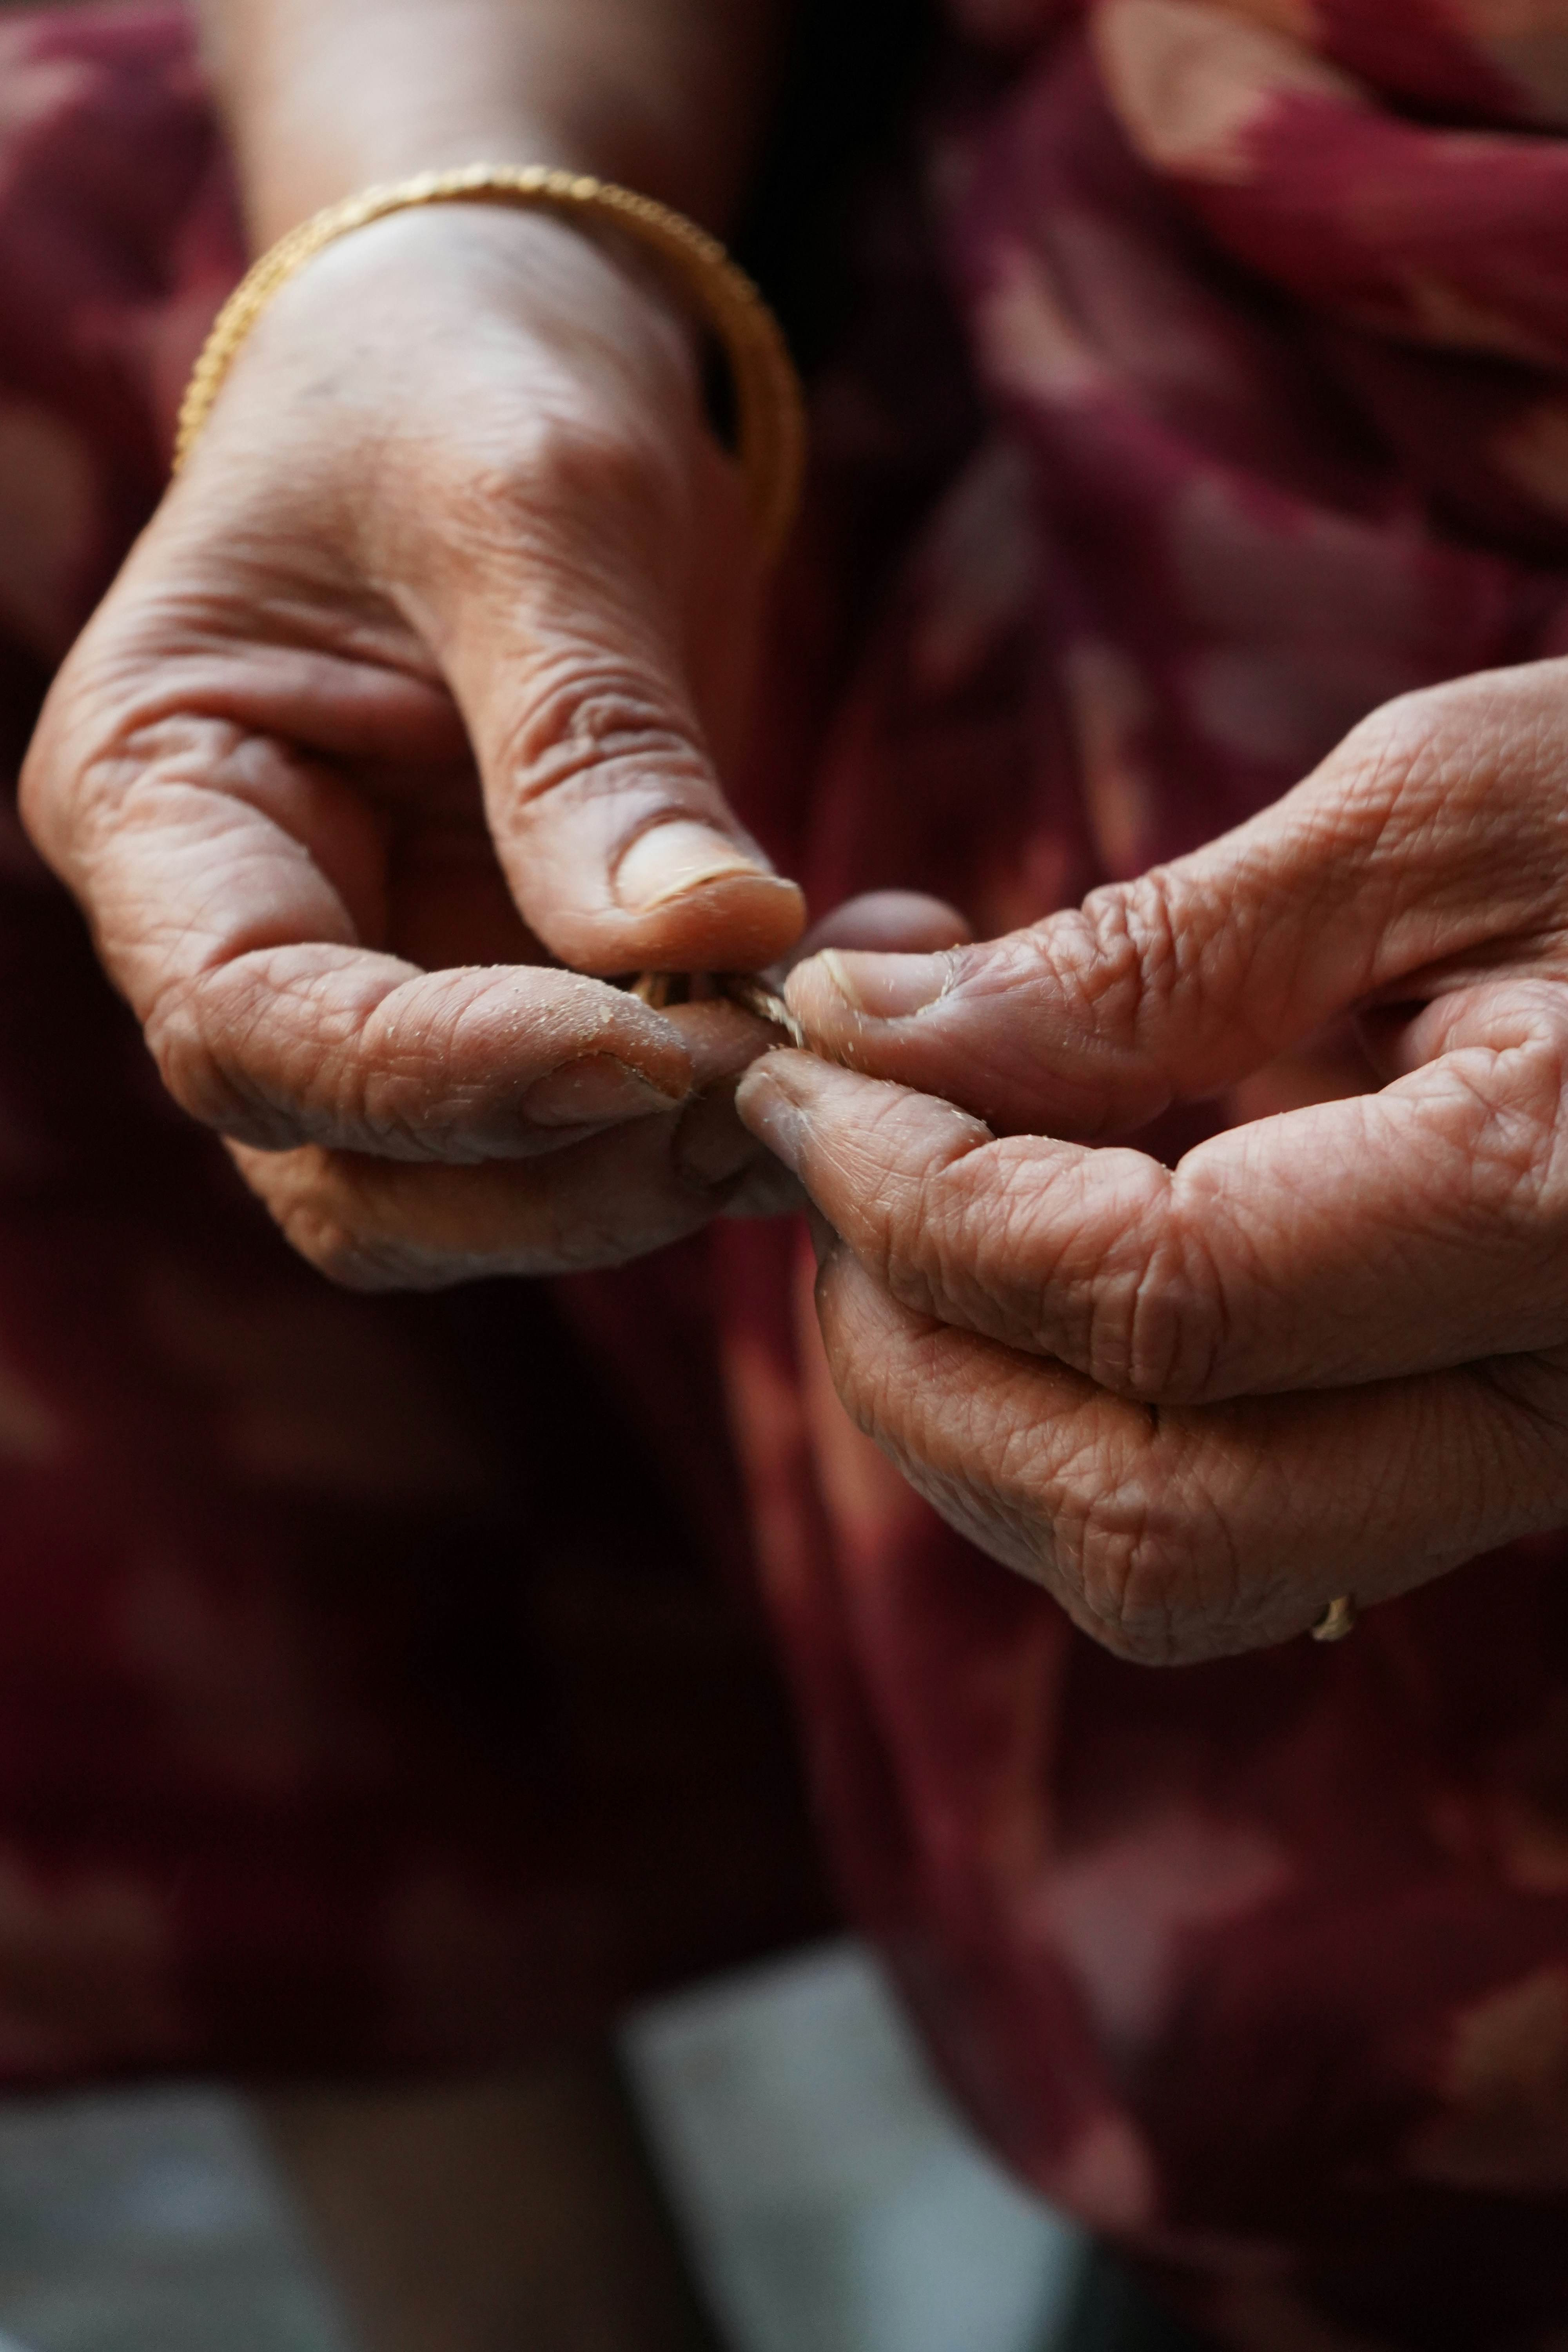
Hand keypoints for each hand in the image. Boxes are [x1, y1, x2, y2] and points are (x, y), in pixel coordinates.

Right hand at [22, 203, 804, 1284]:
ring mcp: (379, 984)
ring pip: (489, 1193)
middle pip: (362, 1174)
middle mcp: (246, 934)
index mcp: (156, 805)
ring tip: (849, 1047)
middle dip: (574, 1167)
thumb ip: (592, 739)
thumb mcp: (527, 507)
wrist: (502, 354)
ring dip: (670, 1164)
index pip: (253, 1030)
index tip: (657, 1051)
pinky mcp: (513, 997)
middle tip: (777, 1079)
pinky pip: (612, 1118)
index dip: (451, 1078)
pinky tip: (867, 988)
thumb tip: (713, 940)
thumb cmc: (461, 377)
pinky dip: (740, 1094)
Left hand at [738, 660, 1567, 1662]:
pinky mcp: (1471, 1456)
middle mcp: (1556, 1410)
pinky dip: (1057, 1403)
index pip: (1152, 1300)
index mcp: (1561, 1210)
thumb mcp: (1434, 814)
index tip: (798, 1062)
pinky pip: (1223, 1514)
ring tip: (898, 1181)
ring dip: (961, 1397)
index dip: (919, 1192)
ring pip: (1165, 1561)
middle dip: (910, 1347)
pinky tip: (1013, 1231)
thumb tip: (866, 1031)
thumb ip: (1145, 955)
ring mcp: (1520, 1464)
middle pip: (1142, 1514)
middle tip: (821, 1150)